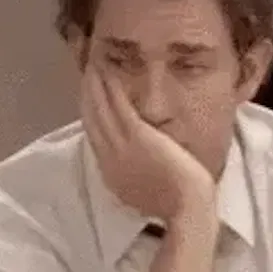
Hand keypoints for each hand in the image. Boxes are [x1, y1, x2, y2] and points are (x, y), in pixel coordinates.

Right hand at [81, 68, 214, 220]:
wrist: (186, 207)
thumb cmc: (177, 204)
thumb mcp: (145, 193)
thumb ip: (135, 176)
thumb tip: (137, 164)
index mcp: (112, 175)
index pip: (95, 139)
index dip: (90, 115)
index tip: (89, 99)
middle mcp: (110, 159)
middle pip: (92, 120)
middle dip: (88, 95)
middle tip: (86, 72)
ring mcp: (121, 147)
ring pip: (101, 109)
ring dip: (96, 84)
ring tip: (94, 64)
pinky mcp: (137, 136)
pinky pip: (118, 106)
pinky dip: (111, 87)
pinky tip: (109, 70)